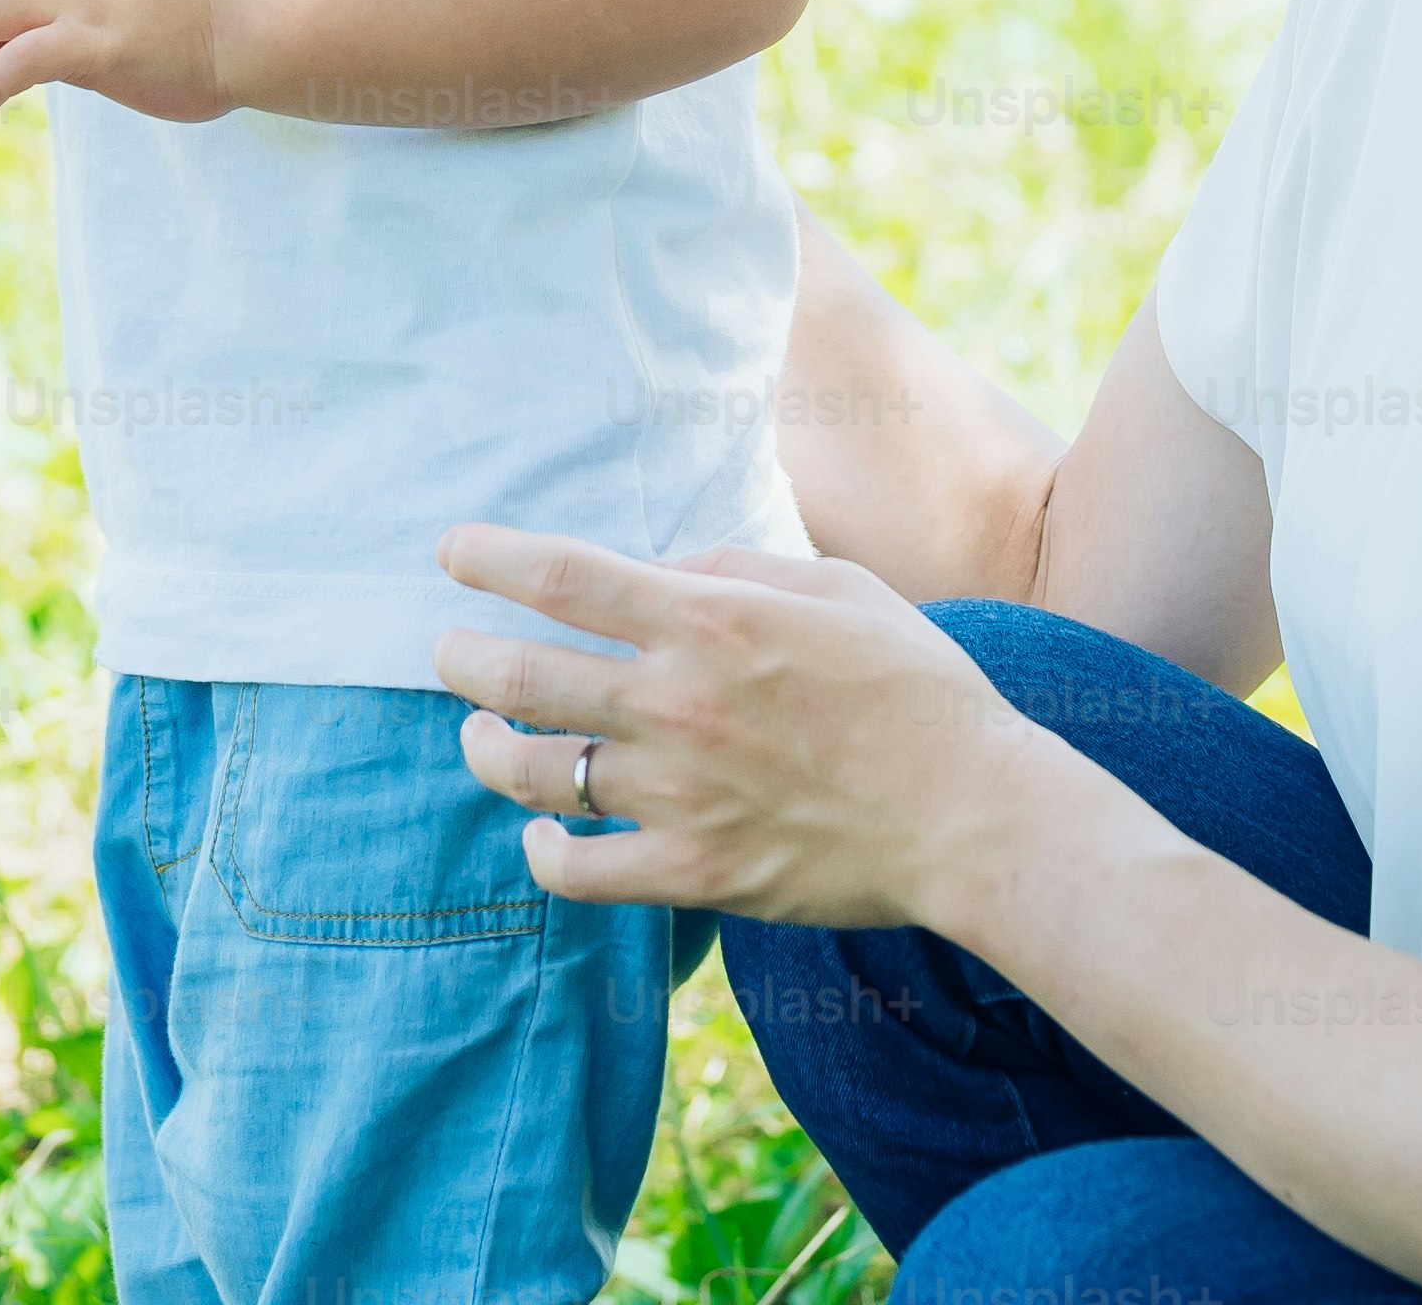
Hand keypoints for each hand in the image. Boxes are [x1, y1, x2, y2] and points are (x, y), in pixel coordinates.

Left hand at [431, 527, 1046, 929]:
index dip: (489, 557)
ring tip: (482, 733)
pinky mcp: (693, 870)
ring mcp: (678, 793)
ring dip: (485, 747)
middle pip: (518, 675)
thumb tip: (664, 568)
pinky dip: (541, 851)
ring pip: (532, 773)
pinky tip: (540, 833)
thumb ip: (738, 566)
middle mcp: (676, 703)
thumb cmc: (917, 687)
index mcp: (710, 620)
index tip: (450, 551)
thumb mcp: (837, 588)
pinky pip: (578, 870)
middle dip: (462, 659)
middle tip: (449, 652)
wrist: (972, 812)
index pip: (562, 576)